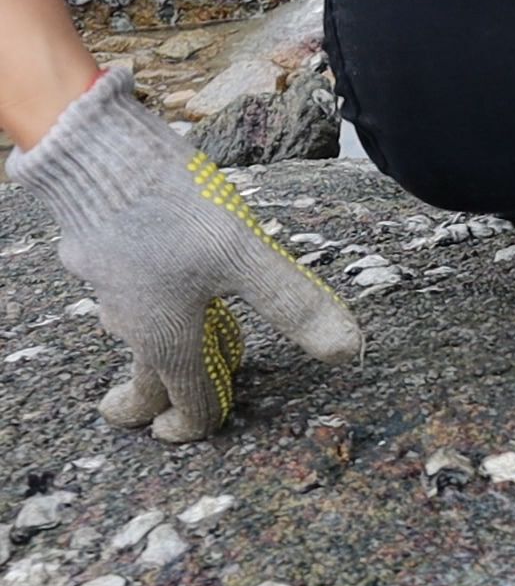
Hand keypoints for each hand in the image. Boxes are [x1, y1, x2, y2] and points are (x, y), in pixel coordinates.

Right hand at [6, 68, 362, 441]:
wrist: (94, 151)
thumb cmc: (170, 208)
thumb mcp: (246, 256)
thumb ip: (295, 306)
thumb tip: (349, 353)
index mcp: (168, 339)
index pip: (186, 402)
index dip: (196, 424)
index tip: (185, 434)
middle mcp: (133, 322)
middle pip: (143, 378)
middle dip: (146, 404)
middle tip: (145, 424)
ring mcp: (109, 286)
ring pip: (133, 335)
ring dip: (151, 353)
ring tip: (167, 355)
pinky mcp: (97, 252)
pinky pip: (123, 296)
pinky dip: (142, 309)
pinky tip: (156, 283)